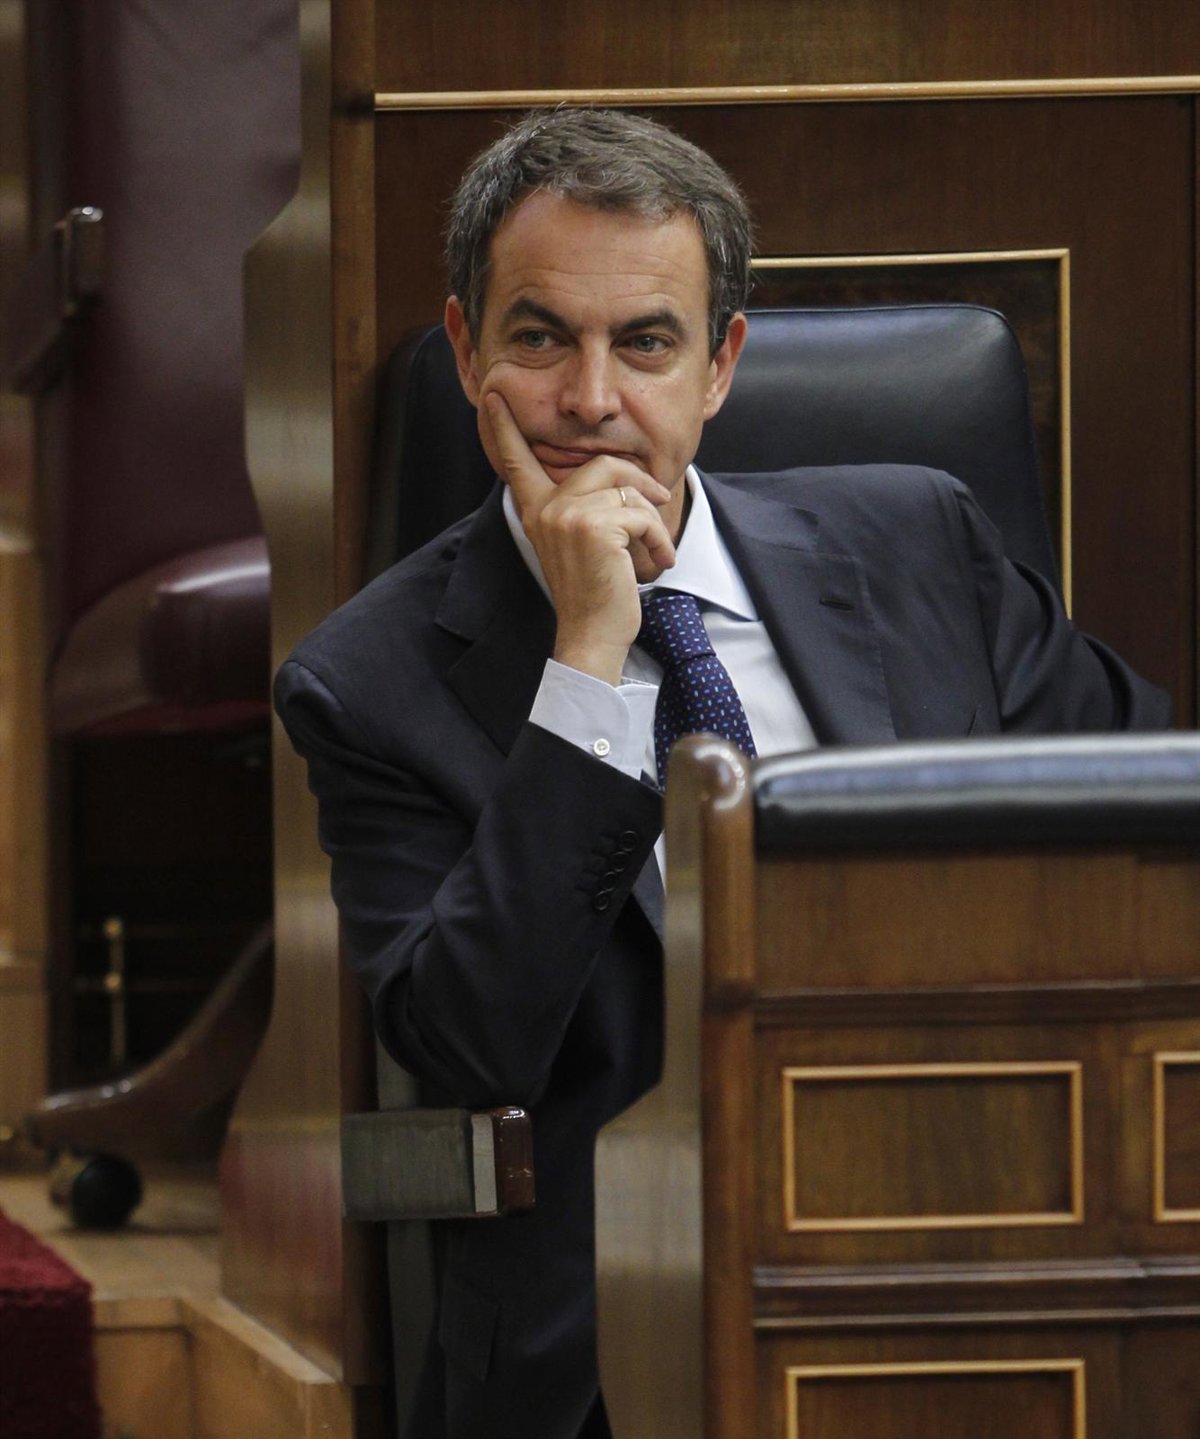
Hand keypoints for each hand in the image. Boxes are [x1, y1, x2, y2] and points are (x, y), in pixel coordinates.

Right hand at [483, 392, 675, 685]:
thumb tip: (623, 477)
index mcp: (537, 510)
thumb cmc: (596, 592)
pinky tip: (657, 561)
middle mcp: (546, 508)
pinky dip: (659, 538)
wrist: (593, 633)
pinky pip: (642, 515)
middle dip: (641, 484)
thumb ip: (586, 508)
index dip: (504, 427)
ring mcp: (568, 516)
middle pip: (605, 464)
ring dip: (653, 523)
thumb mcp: (583, 542)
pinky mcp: (595, 527)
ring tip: (656, 550)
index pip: (518, 461)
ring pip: (630, 492)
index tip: (492, 395)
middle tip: (660, 500)